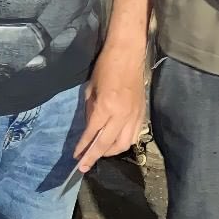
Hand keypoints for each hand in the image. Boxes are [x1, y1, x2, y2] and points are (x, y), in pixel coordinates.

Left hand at [73, 43, 146, 172]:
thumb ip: (90, 109)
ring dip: (110, 152)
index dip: (83, 147)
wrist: (128, 53)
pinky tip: (115, 143)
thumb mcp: (91, 88)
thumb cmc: (106, 66)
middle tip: (84, 164)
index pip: (92, 134)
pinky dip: (124, 143)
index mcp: (106, 107)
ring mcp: (134, 116)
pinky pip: (134, 136)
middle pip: (107, 145)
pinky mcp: (142, 114)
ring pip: (124, 144)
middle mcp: (122, 115)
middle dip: (94, 156)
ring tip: (99, 154)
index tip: (76, 157)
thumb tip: (89, 128)